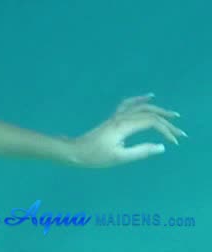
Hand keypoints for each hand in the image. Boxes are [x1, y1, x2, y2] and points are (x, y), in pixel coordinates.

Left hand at [70, 93, 185, 168]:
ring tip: (171, 114)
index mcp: (123, 126)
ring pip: (139, 107)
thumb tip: (161, 146)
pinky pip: (128, 104)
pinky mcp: (112, 118)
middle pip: (148, 113)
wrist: (75, 150)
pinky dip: (140, 100)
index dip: (166, 130)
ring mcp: (115, 116)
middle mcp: (120, 117)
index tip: (174, 142)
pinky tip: (147, 98)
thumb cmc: (95, 156)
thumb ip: (141, 151)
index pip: (151, 122)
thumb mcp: (120, 157)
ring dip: (157, 109)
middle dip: (166, 121)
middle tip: (180, 131)